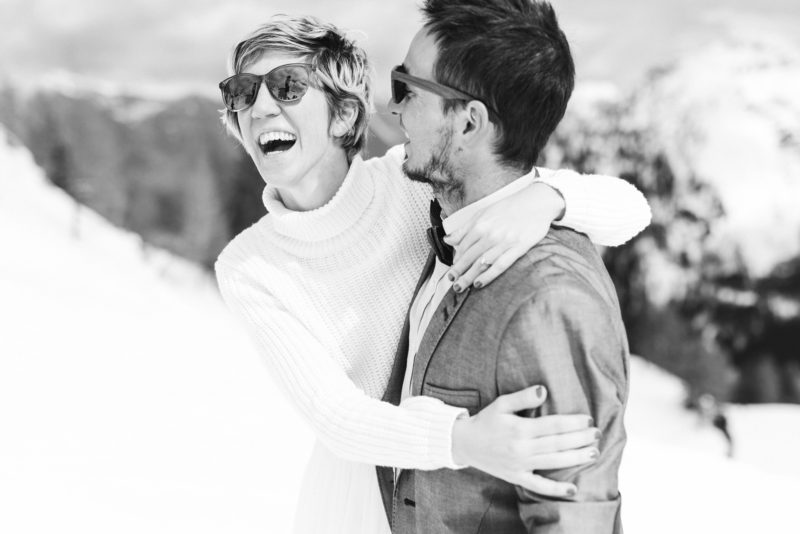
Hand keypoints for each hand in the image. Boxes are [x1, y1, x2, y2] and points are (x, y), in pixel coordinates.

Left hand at [444, 181, 564, 291]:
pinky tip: (479, 283)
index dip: (455, 260)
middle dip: (458, 271)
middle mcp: (490, 234)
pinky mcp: (518, 248)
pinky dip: (488, 275)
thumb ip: (465, 228)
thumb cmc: (509, 207)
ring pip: (482, 263)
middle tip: (450, 282)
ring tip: (459, 287)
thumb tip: (447, 239)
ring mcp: (504, 242)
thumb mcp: (483, 213)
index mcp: (480, 225)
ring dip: (468, 276)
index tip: (452, 269)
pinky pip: (500, 265)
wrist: (536, 202)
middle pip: (469, 257)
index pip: (463, 247)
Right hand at [451, 385, 597, 498]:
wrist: (464, 443)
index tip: (588, 420)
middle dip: (580, 439)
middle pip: (557, 444)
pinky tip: (572, 489)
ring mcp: (520, 465)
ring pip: (553, 462)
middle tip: (597, 434)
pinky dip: (555, 489)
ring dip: (575, 458)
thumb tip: (544, 391)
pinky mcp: (516, 477)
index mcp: (519, 429)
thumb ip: (523, 397)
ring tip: (594, 453)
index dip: (572, 423)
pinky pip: (538, 486)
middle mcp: (521, 448)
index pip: (552, 426)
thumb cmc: (486, 421)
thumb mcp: (501, 403)